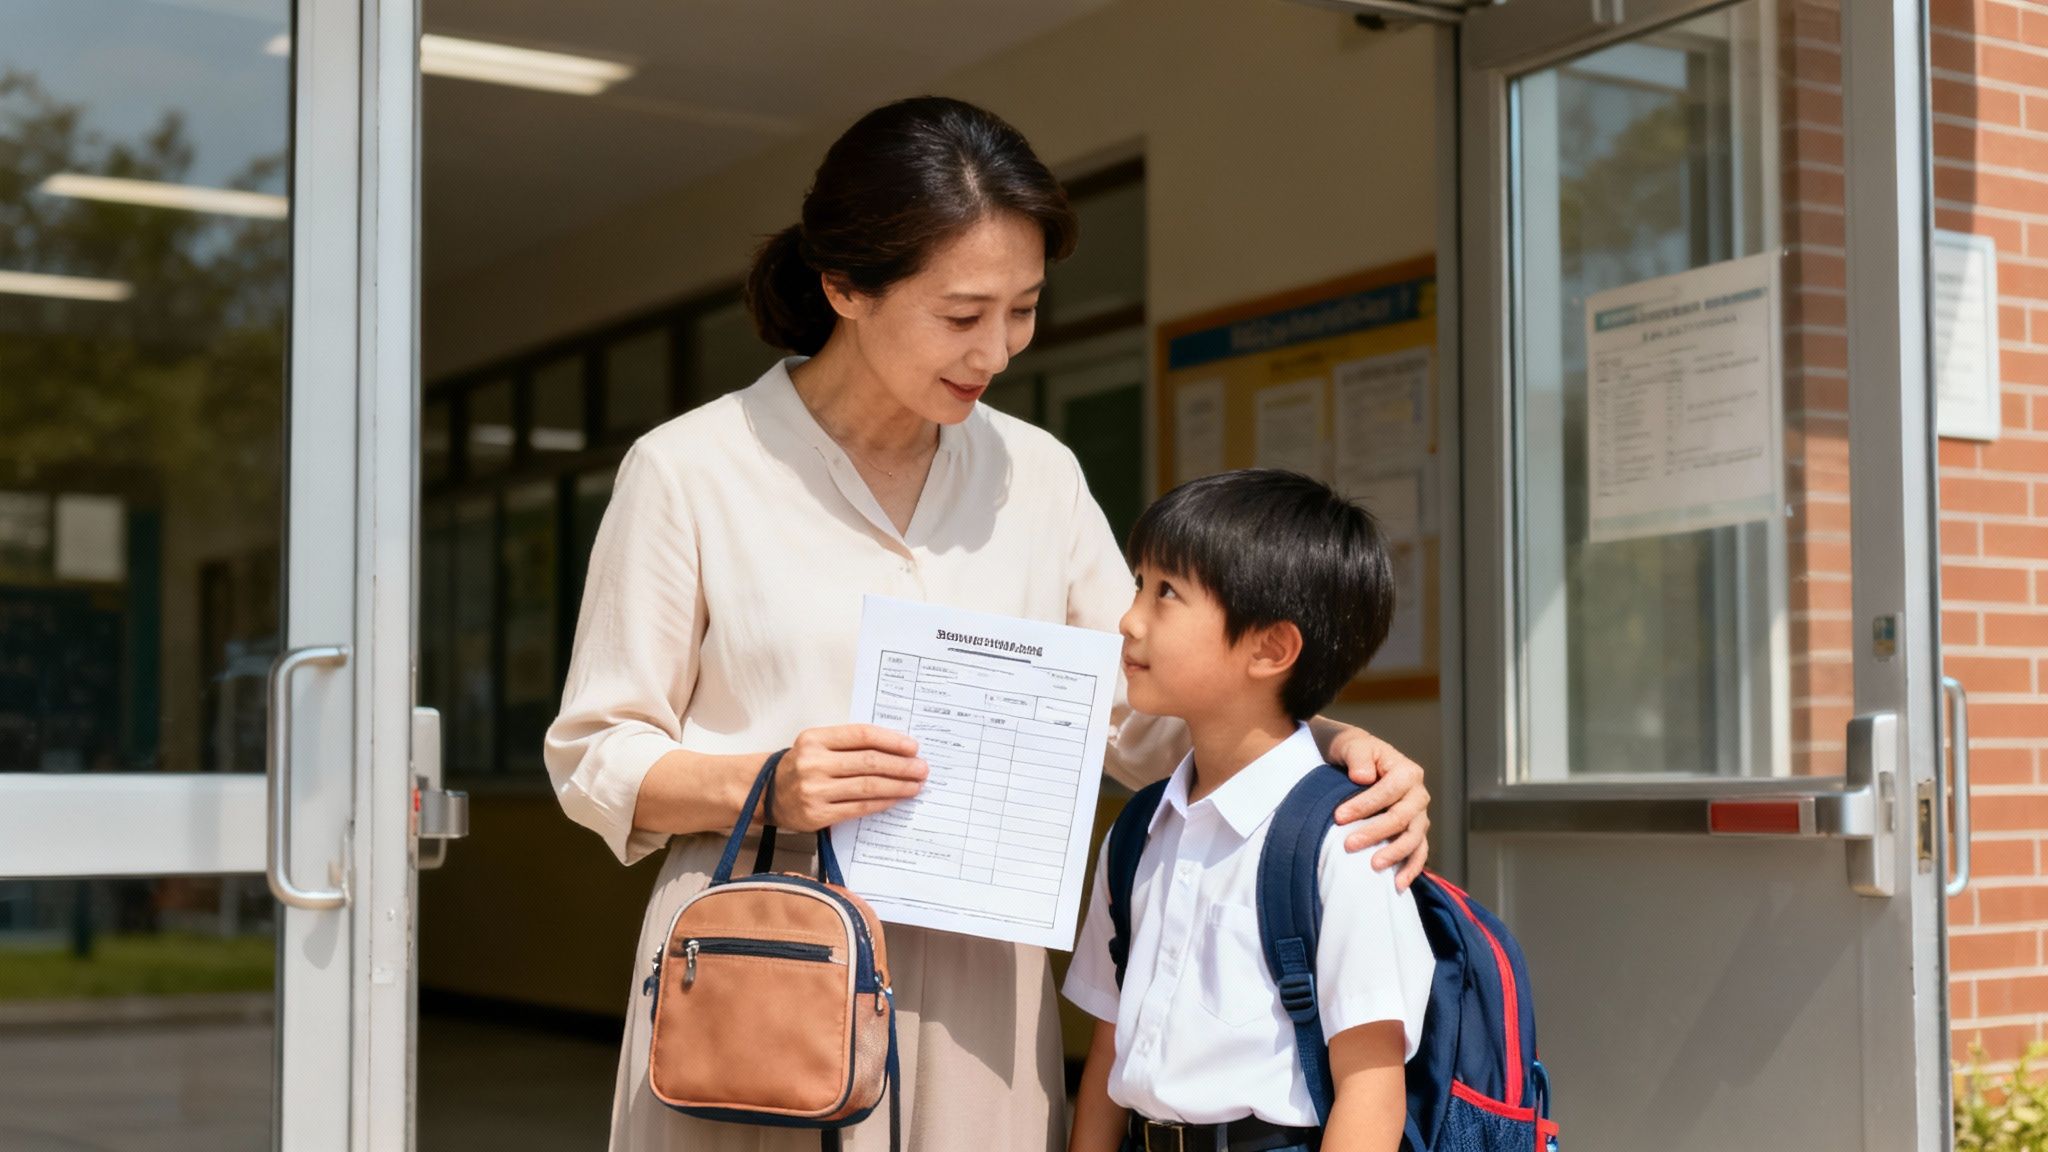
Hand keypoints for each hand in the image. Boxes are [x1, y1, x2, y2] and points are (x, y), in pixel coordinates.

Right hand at [769, 725, 927, 831]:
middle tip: (922, 768)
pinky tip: (897, 799)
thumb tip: (896, 749)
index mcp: (814, 739)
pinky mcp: (817, 815)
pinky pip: (859, 808)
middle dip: (901, 765)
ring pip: (867, 786)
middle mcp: (813, 763)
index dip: (891, 740)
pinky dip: (882, 802)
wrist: (765, 793)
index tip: (913, 747)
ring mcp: (814, 790)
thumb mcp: (817, 745)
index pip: (861, 735)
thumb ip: (849, 744)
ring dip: (897, 785)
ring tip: (916, 784)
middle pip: (869, 762)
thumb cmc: (800, 766)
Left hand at [1329, 728, 1431, 889]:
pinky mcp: (1413, 832)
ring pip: (1413, 838)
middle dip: (1376, 832)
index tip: (1339, 817)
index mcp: (1406, 771)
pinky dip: (1411, 869)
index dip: (1365, 805)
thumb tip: (1363, 777)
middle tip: (1349, 845)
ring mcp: (1418, 815)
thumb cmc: (1350, 751)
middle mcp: (1418, 794)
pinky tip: (1397, 884)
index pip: (1390, 791)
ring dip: (1395, 854)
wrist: (1351, 760)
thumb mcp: (1350, 744)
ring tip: (1374, 865)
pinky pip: (1418, 852)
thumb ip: (1357, 756)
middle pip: (1403, 818)